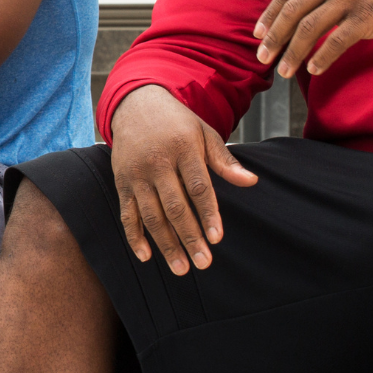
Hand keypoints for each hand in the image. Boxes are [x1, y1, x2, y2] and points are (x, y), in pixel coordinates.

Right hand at [109, 84, 257, 275]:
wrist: (136, 104)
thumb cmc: (177, 123)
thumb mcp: (204, 133)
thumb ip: (224, 160)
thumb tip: (251, 181)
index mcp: (182, 148)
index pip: (198, 186)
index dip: (208, 213)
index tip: (217, 238)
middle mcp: (157, 162)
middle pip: (174, 206)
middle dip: (189, 237)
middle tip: (203, 263)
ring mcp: (136, 174)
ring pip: (151, 215)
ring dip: (166, 244)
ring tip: (181, 268)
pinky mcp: (121, 181)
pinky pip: (127, 213)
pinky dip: (134, 236)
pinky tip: (146, 256)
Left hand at [255, 0, 372, 78]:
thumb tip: (298, 8)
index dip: (270, 15)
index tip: (258, 34)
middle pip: (293, 11)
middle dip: (274, 37)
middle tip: (262, 58)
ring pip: (309, 29)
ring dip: (293, 53)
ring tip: (283, 71)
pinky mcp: (368, 17)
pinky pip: (335, 42)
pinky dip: (321, 58)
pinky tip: (314, 70)